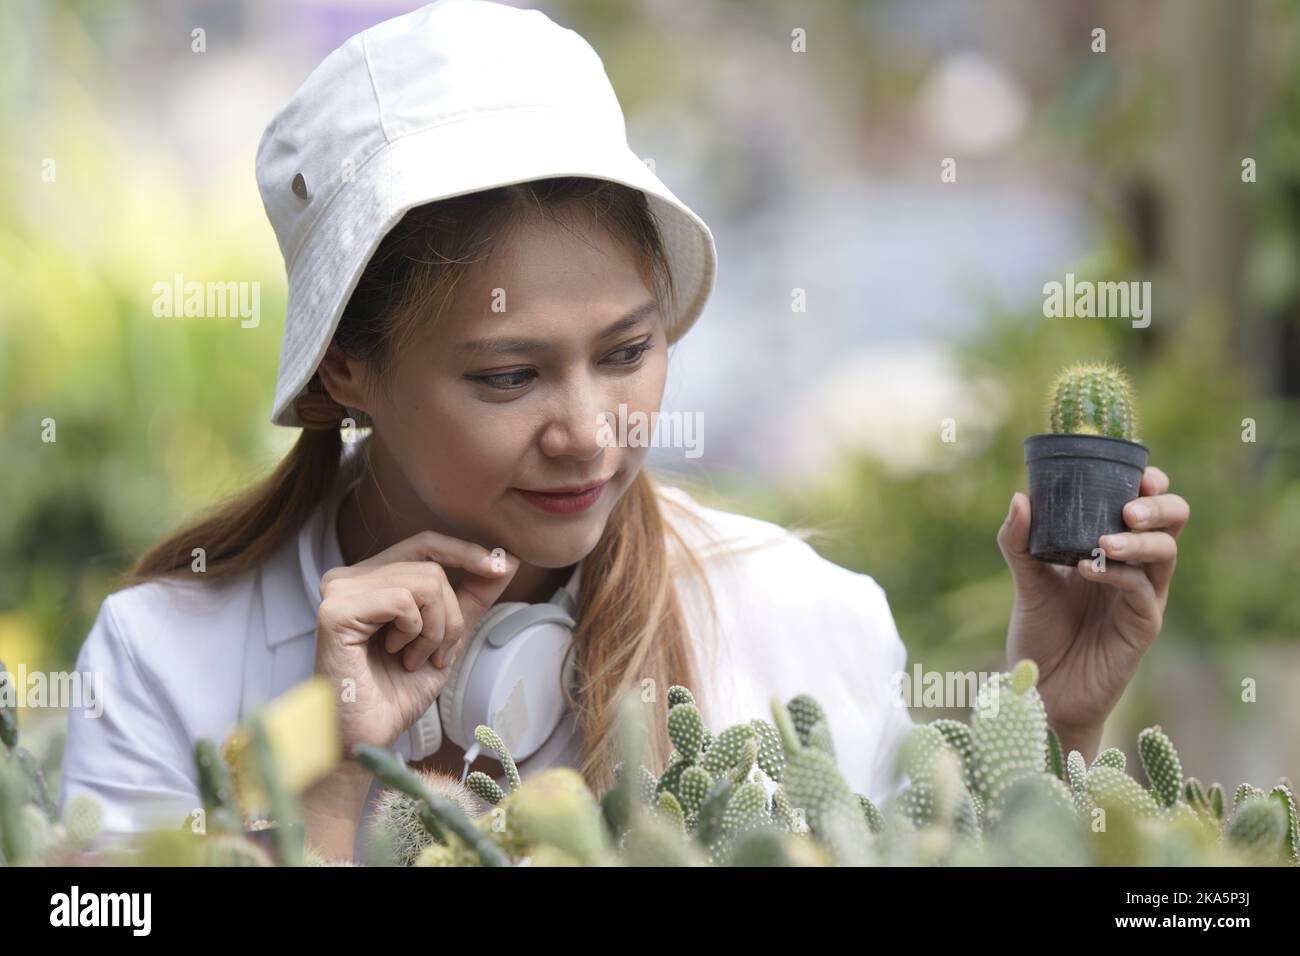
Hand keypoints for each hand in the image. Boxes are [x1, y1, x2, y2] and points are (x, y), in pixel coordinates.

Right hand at [313, 532, 518, 756]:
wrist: (368, 738)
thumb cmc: (396, 693)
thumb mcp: (445, 638)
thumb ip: (470, 598)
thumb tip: (506, 561)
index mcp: (369, 579)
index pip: (425, 544)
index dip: (465, 552)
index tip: (502, 566)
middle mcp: (349, 578)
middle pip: (432, 568)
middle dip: (451, 616)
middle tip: (437, 655)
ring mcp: (338, 591)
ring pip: (424, 583)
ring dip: (435, 631)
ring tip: (414, 659)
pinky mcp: (335, 610)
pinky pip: (403, 601)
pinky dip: (415, 633)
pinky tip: (397, 656)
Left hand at [996, 465, 1188, 746]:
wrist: (1040, 691)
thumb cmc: (1040, 635)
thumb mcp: (1026, 581)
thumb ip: (1019, 541)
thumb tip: (1020, 497)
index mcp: (1113, 550)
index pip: (1146, 507)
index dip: (1151, 486)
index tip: (1138, 472)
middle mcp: (1135, 570)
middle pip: (1173, 525)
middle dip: (1159, 507)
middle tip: (1129, 506)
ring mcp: (1143, 598)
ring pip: (1166, 555)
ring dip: (1139, 540)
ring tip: (1105, 539)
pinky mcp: (1143, 628)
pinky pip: (1143, 592)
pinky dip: (1117, 575)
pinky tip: (1088, 569)